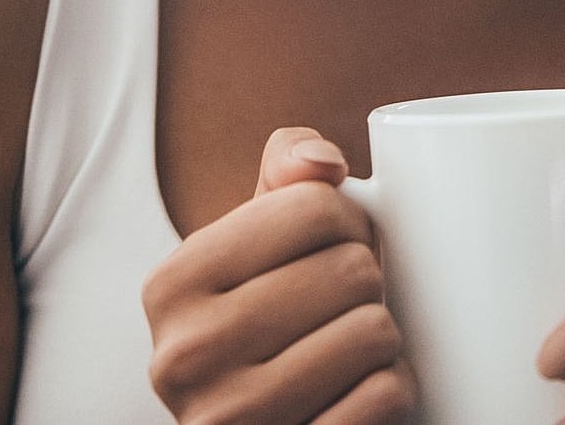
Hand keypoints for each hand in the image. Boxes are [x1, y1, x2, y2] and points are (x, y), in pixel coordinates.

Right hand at [141, 127, 418, 422]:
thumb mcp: (250, 246)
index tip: (333, 252)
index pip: (314, 207)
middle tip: (343, 308)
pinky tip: (356, 395)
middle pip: (351, 269)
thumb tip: (321, 164)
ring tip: (347, 351)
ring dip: (382, 341)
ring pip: (374, 332)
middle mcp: (184, 355)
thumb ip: (284, 178)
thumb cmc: (262, 325)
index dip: (349, 224)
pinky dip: (392, 392)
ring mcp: (229, 418)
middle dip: (367, 284)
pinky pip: (383, 397)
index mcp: (172, 283)